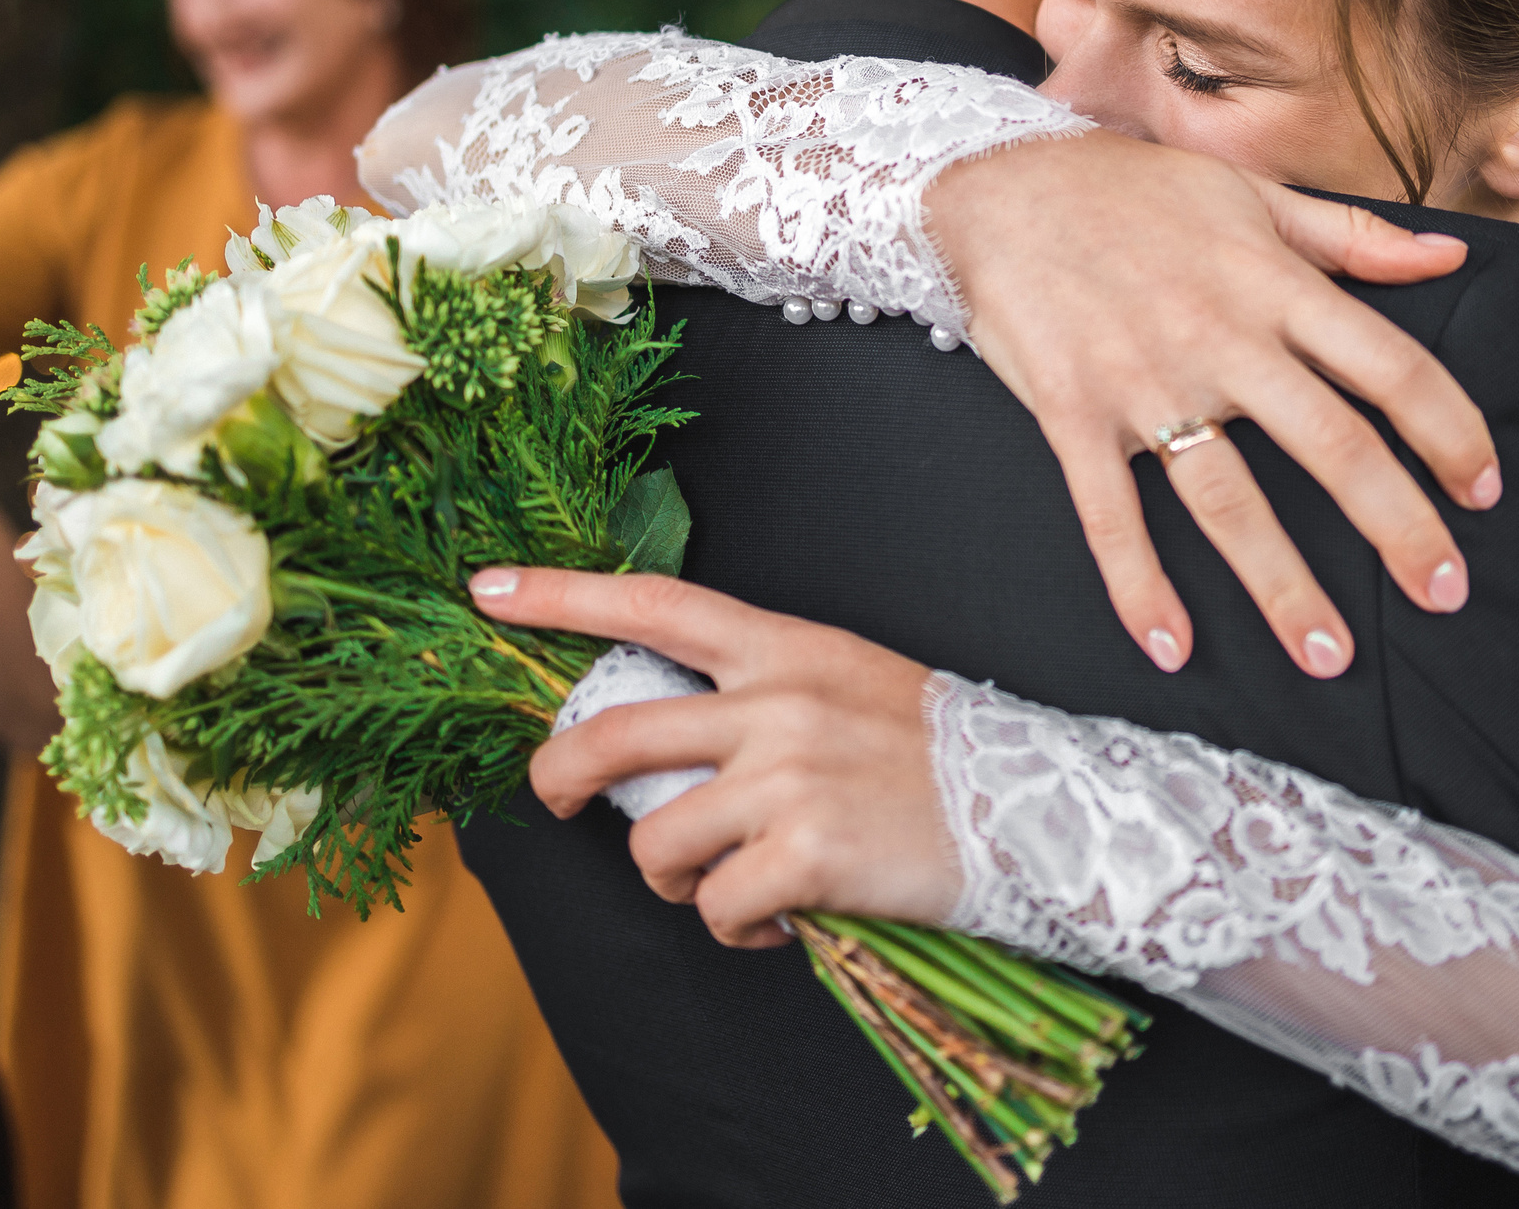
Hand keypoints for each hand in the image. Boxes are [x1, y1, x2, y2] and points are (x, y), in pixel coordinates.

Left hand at [476, 567, 963, 948]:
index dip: (559, 596)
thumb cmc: (932, 756)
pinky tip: (786, 918)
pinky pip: (716, 907)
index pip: (652, 605)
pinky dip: (737, 929)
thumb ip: (759, 696)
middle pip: (613, 735)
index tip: (484, 589)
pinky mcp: (805, 852)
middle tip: (561, 800)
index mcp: (784, 648)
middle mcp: (776, 701)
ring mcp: (788, 776)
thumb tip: (665, 748)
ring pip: (655, 841)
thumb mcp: (846, 686)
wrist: (1035, 812)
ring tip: (735, 882)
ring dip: (678, 879)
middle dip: (559, 777)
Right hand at [926, 129, 1497, 677]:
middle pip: (1332, 445)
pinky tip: (1172, 650)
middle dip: (1398, 527)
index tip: (1484, 488)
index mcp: (1274, 284)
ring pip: (1227, 498)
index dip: (1450, 430)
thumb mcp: (1253, 193)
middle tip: (1444, 595)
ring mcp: (1143, 381)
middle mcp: (1220, 338)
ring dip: (1282, 585)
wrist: (999, 178)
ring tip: (1328, 657)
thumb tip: (1452, 257)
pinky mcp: (1072, 414)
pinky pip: (1109, 515)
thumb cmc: (1134, 189)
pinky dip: (1138, 586)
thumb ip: (1354, 236)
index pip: (1391, 366)